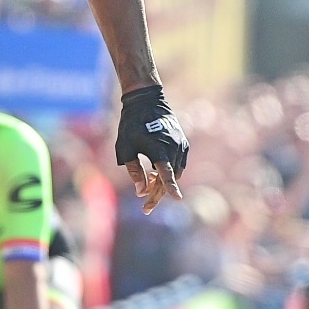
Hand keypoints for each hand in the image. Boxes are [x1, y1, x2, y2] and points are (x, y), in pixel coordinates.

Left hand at [116, 83, 187, 213]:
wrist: (146, 101)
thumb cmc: (131, 125)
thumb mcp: (125, 148)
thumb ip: (134, 171)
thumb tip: (141, 191)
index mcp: (159, 149)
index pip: (166, 173)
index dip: (170, 187)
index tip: (177, 198)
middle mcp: (174, 147)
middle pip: (170, 178)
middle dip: (158, 193)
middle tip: (146, 208)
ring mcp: (181, 145)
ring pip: (175, 173)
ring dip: (162, 182)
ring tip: (146, 181)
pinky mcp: (183, 143)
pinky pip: (178, 164)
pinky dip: (169, 172)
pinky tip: (154, 171)